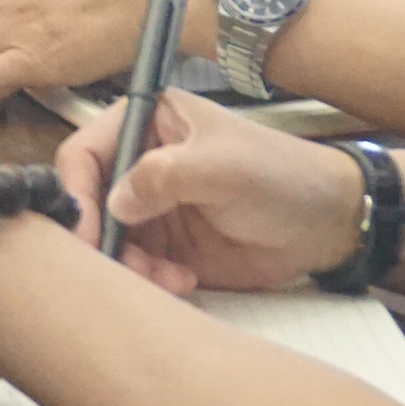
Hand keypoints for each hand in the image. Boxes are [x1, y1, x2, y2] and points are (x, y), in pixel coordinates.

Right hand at [57, 92, 366, 294]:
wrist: (328, 224)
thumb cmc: (281, 177)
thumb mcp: (224, 167)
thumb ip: (165, 176)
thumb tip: (115, 204)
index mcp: (145, 124)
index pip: (83, 153)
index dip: (76, 193)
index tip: (84, 233)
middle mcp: (139, 163)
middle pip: (88, 203)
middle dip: (101, 238)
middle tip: (124, 267)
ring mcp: (150, 208)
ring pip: (108, 241)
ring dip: (128, 265)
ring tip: (167, 277)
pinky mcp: (165, 246)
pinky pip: (134, 267)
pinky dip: (149, 280)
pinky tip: (182, 281)